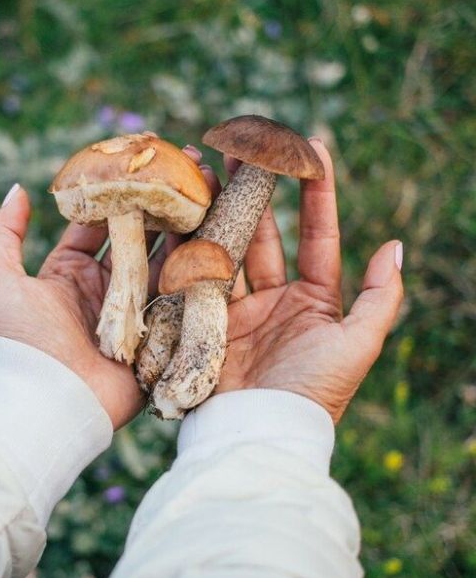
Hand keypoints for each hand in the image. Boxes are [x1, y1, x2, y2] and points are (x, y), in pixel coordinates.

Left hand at [0, 153, 219, 430]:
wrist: (49, 403)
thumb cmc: (22, 343)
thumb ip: (1, 234)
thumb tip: (18, 188)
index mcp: (71, 274)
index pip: (99, 222)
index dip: (119, 190)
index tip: (142, 158)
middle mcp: (106, 290)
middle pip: (141, 236)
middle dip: (163, 201)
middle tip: (190, 165)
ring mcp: (136, 313)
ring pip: (167, 261)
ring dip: (188, 227)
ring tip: (211, 190)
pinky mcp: (160, 337)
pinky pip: (183, 297)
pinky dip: (200, 270)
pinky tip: (220, 237)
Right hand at [214, 140, 403, 422]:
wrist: (258, 433)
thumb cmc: (314, 392)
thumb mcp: (358, 345)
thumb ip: (380, 297)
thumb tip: (396, 246)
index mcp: (314, 300)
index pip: (317, 235)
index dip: (317, 192)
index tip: (313, 147)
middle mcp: (274, 299)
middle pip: (265, 231)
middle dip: (254, 187)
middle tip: (242, 143)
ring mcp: (235, 308)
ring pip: (227, 244)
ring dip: (216, 204)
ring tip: (203, 162)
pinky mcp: (201, 319)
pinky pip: (195, 272)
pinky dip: (187, 240)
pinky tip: (179, 206)